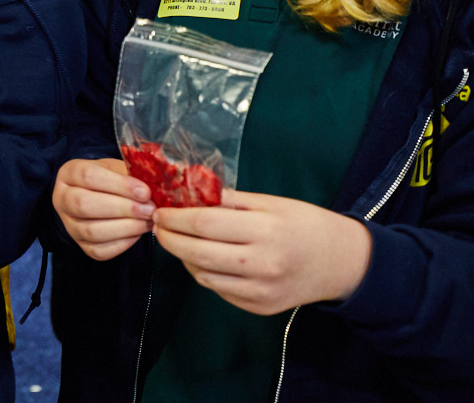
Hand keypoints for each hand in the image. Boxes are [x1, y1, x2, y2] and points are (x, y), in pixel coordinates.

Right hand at [53, 157, 154, 260]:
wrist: (97, 196)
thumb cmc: (109, 179)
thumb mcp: (116, 168)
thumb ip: (130, 175)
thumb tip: (151, 191)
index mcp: (68, 173)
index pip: (88, 176)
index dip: (119, 184)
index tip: (145, 191)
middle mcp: (62, 199)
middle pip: (84, 205)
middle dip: (122, 208)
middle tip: (150, 209)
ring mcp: (69, 225)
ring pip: (91, 231)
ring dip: (125, 228)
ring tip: (148, 221)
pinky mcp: (80, 245)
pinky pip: (99, 251)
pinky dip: (123, 243)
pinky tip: (138, 232)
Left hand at [153, 189, 371, 314]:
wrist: (341, 262)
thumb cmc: (304, 224)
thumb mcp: (270, 203)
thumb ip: (228, 200)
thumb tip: (186, 192)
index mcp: (265, 231)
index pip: (204, 224)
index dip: (175, 218)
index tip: (159, 211)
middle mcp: (262, 265)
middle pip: (197, 253)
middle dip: (170, 239)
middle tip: (158, 226)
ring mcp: (261, 291)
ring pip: (203, 276)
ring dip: (184, 257)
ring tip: (179, 240)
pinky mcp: (260, 307)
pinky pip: (219, 290)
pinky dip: (204, 273)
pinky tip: (204, 258)